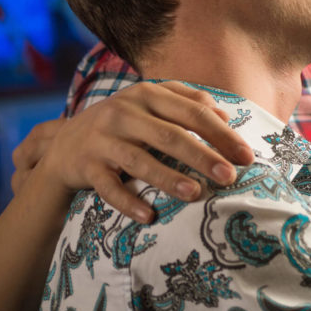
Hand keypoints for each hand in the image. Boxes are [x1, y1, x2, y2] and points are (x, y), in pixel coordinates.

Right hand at [11, 81, 253, 221]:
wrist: (64, 144)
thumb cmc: (125, 123)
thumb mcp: (153, 103)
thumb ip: (189, 102)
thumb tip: (227, 116)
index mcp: (147, 94)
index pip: (192, 112)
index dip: (222, 133)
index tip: (246, 156)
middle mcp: (123, 112)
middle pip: (170, 135)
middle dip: (203, 157)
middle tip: (229, 177)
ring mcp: (102, 139)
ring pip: (139, 160)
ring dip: (168, 178)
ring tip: (195, 194)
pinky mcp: (85, 165)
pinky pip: (108, 186)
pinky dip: (128, 201)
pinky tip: (148, 216)